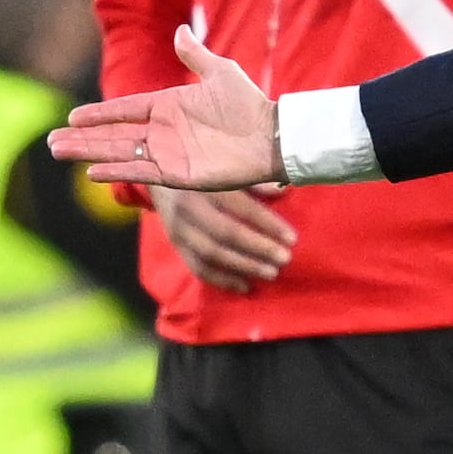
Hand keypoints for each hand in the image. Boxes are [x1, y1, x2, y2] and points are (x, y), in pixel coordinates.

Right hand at [50, 30, 283, 192]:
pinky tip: (93, 172)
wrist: (271, 137)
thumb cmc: (250, 105)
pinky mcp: (178, 175)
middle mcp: (163, 131)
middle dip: (82, 138)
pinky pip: (141, 172)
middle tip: (51, 141)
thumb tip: (181, 29)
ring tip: (59, 152)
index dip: (98, 114)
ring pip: (119, 153)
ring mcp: (168, 154)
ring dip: (90, 153)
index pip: (124, 109)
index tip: (71, 116)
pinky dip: (118, 172)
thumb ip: (196, 55)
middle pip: (113, 134)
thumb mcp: (221, 72)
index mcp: (168, 105)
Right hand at [154, 182, 298, 290]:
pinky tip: (245, 286)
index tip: (291, 238)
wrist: (160, 176)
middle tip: (285, 259)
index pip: (241, 207)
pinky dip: (222, 280)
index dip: (268, 224)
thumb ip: (254, 179)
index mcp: (205, 182)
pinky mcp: (175, 245)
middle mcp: (189, 206)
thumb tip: (284, 191)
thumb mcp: (227, 166)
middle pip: (226, 233)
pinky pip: (198, 268)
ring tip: (271, 273)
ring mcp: (179, 228)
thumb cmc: (204, 169)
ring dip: (244, 266)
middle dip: (259, 248)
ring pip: (212, 254)